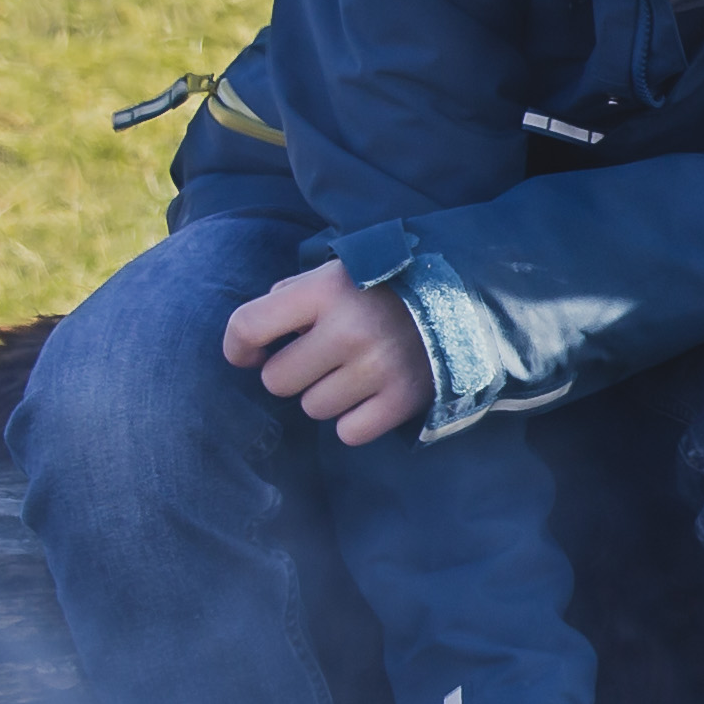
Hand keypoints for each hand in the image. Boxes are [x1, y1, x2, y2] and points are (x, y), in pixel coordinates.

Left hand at [224, 260, 431, 444]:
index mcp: (325, 291)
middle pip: (277, 381)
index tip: (250, 354)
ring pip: (313, 408)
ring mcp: (378, 368)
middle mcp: (348, 330)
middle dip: (291, 372)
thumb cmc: (385, 286)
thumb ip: (291, 296)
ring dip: (325, 395)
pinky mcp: (404, 399)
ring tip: (352, 373)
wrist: (465, 298)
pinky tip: (369, 396)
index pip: (248, 327)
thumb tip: (252, 341)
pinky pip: (349, 432)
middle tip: (318, 359)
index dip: (238, 346)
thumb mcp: (337, 272)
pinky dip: (354, 420)